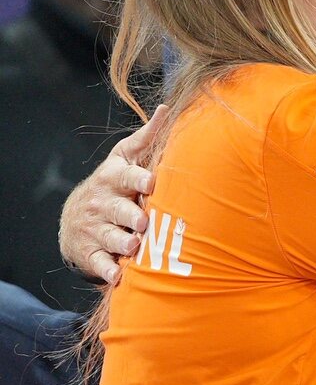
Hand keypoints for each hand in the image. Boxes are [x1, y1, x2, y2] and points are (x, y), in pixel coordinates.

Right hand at [58, 105, 168, 283]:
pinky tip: (119, 276)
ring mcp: (95, 228)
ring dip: (122, 243)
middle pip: (117, 210)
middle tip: (142, 221)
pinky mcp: (91, 252)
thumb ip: (147, 137)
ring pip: (109, 237)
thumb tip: (168, 109)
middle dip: (129, 215)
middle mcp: (103, 203)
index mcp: (114, 178)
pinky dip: (108, 270)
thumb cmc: (116, 182)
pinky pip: (98, 263)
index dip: (138, 180)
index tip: (151, 182)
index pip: (126, 177)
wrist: (78, 216)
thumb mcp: (126, 157)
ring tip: (134, 247)